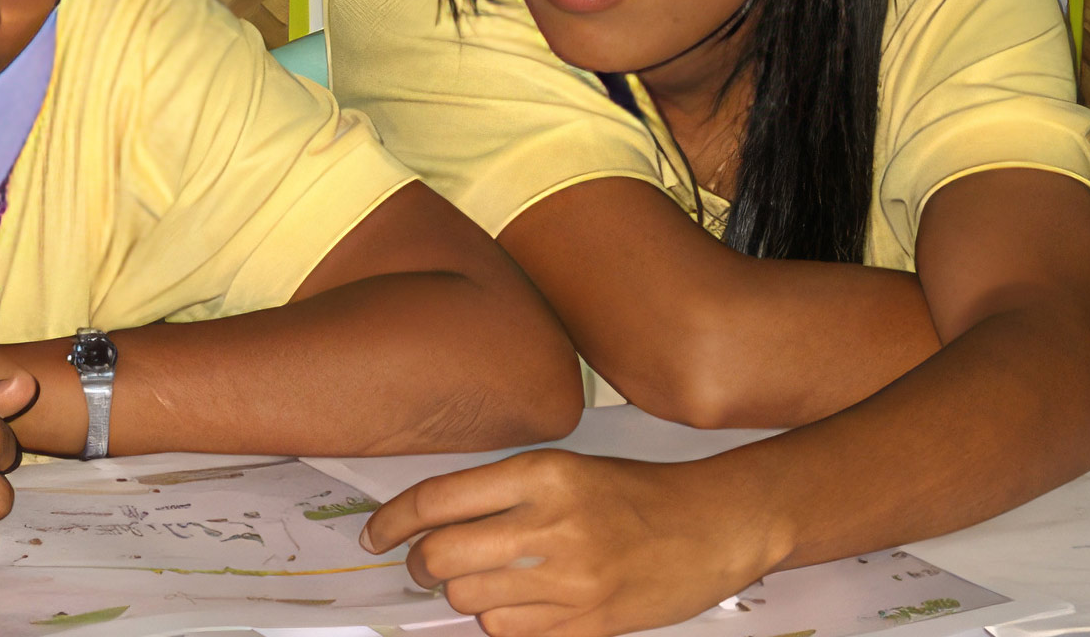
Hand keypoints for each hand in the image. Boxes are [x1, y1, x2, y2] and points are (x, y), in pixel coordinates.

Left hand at [360, 450, 785, 636]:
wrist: (713, 525)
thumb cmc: (636, 493)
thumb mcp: (567, 469)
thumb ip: (502, 493)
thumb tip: (432, 526)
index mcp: (543, 473)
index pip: (439, 499)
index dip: (394, 521)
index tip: (376, 533)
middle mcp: (552, 523)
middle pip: (445, 555)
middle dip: (422, 566)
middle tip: (424, 566)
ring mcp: (571, 578)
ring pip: (470, 599)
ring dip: (461, 596)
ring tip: (479, 582)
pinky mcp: (588, 622)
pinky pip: (509, 633)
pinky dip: (498, 623)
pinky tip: (513, 606)